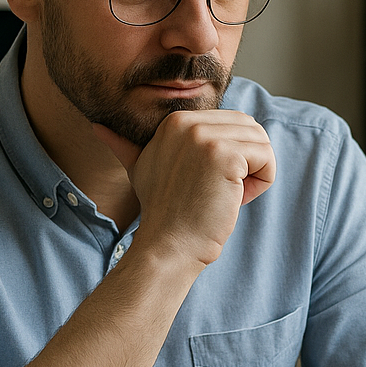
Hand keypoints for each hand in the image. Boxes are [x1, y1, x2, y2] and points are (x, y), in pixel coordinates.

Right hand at [93, 111, 273, 268]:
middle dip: (248, 162)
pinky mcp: (224, 156)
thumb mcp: (140, 170)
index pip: (232, 123)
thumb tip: (98, 127)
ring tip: (227, 195)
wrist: (167, 245)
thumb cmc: (162, 212)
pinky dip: (261, 183)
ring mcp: (205, 138)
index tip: (207, 183)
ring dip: (256, 173)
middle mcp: (188, 122)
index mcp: (175, 120)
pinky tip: (235, 199)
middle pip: (251, 128)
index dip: (230, 156)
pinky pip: (267, 158)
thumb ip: (125, 147)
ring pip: (262, 142)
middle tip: (222, 191)